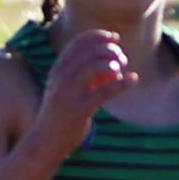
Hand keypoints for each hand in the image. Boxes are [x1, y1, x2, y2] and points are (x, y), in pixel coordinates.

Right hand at [32, 29, 138, 166]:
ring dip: (113, 63)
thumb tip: (114, 66)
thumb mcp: (67, 90)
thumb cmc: (59, 116)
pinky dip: (122, 83)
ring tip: (122, 68)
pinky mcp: (80, 109)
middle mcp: (61, 78)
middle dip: (109, 49)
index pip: (78, 43)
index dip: (99, 36)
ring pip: (95, 66)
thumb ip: (86, 77)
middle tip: (121, 57)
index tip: (114, 38)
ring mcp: (70, 93)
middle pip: (89, 51)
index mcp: (57, 70)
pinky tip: (133, 79)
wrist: (45, 142)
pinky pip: (105, 91)